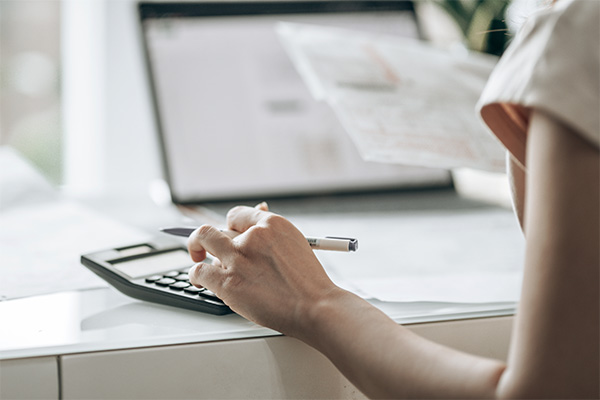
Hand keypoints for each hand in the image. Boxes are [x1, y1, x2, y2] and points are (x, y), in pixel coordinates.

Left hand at [187, 203, 338, 335]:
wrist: (316, 307)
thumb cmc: (308, 281)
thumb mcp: (295, 244)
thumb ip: (272, 231)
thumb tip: (259, 209)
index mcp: (272, 224)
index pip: (236, 215)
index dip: (228, 226)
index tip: (226, 234)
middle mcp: (253, 237)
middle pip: (218, 228)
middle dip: (210, 238)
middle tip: (206, 248)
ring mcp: (238, 259)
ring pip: (202, 240)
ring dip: (199, 250)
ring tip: (201, 260)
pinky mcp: (228, 283)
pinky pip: (198, 271)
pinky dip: (195, 275)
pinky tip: (199, 280)